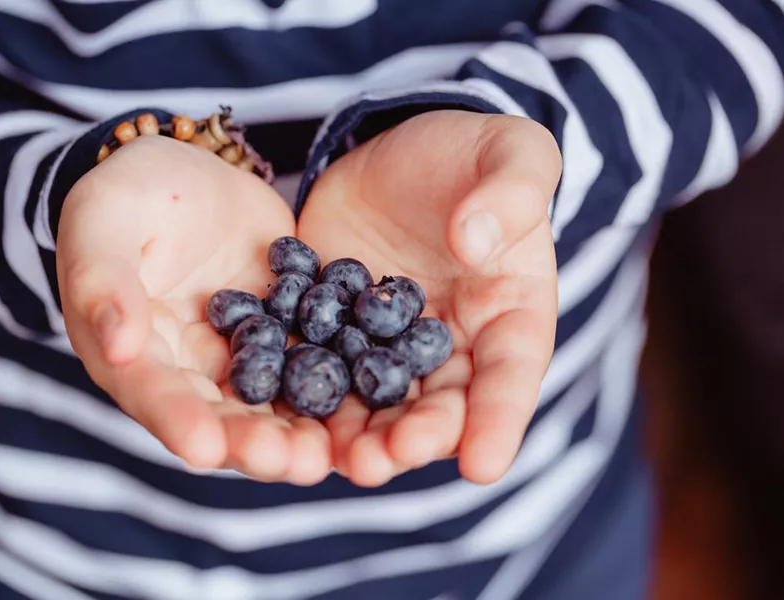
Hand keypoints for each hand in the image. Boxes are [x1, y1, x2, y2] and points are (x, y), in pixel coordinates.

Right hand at [57, 135, 330, 484]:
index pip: (153, 394)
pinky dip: (341, 379)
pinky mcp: (287, 328)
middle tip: (295, 463)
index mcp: (132, 355)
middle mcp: (190, 369)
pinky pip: (315, 356)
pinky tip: (373, 395)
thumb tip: (118, 348)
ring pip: (274, 401)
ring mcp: (243, 352)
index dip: (179, 421)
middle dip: (257, 443)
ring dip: (303, 429)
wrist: (188, 166)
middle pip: (222, 415)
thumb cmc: (126, 195)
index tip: (206, 449)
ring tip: (335, 452)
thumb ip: (103, 285)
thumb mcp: (102, 227)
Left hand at [298, 110, 560, 485]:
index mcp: (509, 315)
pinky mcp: (335, 327)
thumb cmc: (475, 156)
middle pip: (438, 403)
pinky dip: (305, 391)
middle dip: (413, 437)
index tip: (483, 466)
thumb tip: (475, 242)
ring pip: (377, 400)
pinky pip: (321, 362)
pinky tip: (282, 415)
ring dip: (358, 434)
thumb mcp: (511, 156)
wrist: (402, 149)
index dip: (499, 420)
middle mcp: (451, 345)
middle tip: (383, 461)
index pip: (511, 375)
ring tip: (335, 460)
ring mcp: (387, 342)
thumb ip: (511, 193)